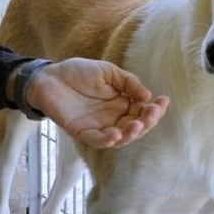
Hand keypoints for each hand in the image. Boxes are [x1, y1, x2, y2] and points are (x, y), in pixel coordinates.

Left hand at [26, 57, 169, 147]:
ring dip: (131, 133)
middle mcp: (112, 119)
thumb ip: (128, 83)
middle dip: (147, 122)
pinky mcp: (82, 132)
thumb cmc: (78, 73)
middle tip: (152, 113)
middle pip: (135, 127)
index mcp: (121, 104)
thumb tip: (147, 96)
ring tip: (137, 124)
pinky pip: (98, 140)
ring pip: (120, 138)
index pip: (142, 112)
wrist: (49, 76)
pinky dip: (108, 140)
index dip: (154, 109)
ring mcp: (98, 127)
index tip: (163, 101)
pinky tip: (117, 133)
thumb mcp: (108, 72)